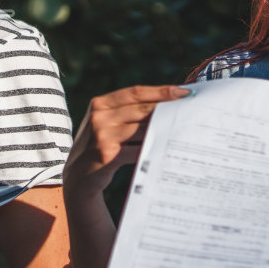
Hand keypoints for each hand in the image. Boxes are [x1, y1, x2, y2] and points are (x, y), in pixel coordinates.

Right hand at [63, 85, 188, 200]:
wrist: (78, 176)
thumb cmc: (100, 146)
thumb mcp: (106, 123)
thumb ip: (127, 113)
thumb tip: (166, 105)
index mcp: (100, 104)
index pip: (135, 92)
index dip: (160, 91)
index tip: (183, 92)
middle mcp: (99, 117)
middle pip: (141, 109)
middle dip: (167, 108)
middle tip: (190, 108)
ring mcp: (102, 135)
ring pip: (142, 128)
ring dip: (164, 128)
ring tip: (184, 127)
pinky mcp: (108, 154)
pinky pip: (138, 149)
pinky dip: (154, 148)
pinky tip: (168, 147)